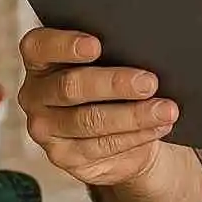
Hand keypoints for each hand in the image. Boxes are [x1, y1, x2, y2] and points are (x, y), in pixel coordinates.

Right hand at [17, 28, 179, 186]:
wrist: (122, 133)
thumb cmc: (116, 87)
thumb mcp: (113, 64)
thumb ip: (116, 53)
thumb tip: (147, 49)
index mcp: (41, 60)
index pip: (38, 46)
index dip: (65, 44)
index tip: (96, 45)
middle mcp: (36, 94)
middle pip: (70, 86)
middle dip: (114, 84)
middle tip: (149, 82)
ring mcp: (46, 128)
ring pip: (89, 121)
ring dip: (133, 115)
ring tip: (165, 109)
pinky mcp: (64, 156)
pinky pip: (101, 146)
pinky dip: (136, 135)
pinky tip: (158, 126)